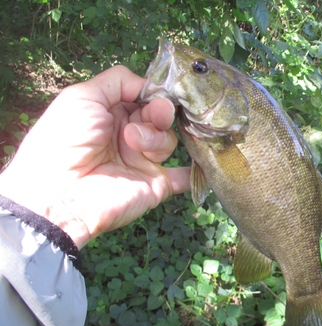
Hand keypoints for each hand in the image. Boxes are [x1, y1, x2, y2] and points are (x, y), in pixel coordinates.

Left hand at [0, 65, 189, 248]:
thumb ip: (118, 81)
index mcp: (112, 113)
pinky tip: (204, 163)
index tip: (156, 93)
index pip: (145, 96)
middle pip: (160, 115)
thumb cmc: (66, 139)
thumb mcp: (82, 96)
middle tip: (155, 115)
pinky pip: (183, 177)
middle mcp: (129, 135)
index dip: (154, 92)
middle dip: (160, 111)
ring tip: (134, 144)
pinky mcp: (156, 184)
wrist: (60, 193)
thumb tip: (149, 85)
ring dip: (156, 137)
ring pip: (169, 139)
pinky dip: (196, 171)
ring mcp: (143, 161)